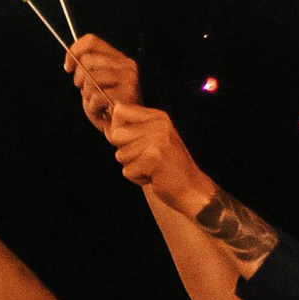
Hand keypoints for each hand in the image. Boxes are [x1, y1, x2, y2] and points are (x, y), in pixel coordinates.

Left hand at [66, 33, 141, 129]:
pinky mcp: (128, 94)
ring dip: (87, 96)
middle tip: (87, 93)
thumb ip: (86, 68)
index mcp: (118, 58)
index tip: (68, 68)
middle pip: (87, 60)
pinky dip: (93, 108)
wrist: (123, 128)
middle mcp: (126, 64)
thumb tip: (70, 59)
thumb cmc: (106, 106)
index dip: (73, 52)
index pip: (91, 41)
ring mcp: (129, 78)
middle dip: (79, 79)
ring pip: (91, 79)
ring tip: (97, 103)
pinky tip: (102, 112)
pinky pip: (96, 96)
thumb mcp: (93, 82)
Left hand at [100, 97, 213, 216]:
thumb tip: (106, 127)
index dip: (117, 128)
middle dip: (124, 151)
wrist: (192, 188)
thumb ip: (130, 131)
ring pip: (120, 155)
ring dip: (133, 167)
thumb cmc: (168, 166)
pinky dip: (137, 178)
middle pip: (116, 135)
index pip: (120, 111)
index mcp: (158, 117)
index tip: (132, 141)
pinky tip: (154, 176)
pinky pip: (127, 171)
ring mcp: (157, 141)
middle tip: (146, 158)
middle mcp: (159, 125)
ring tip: (152, 168)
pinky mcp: (153, 159)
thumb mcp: (152, 140)